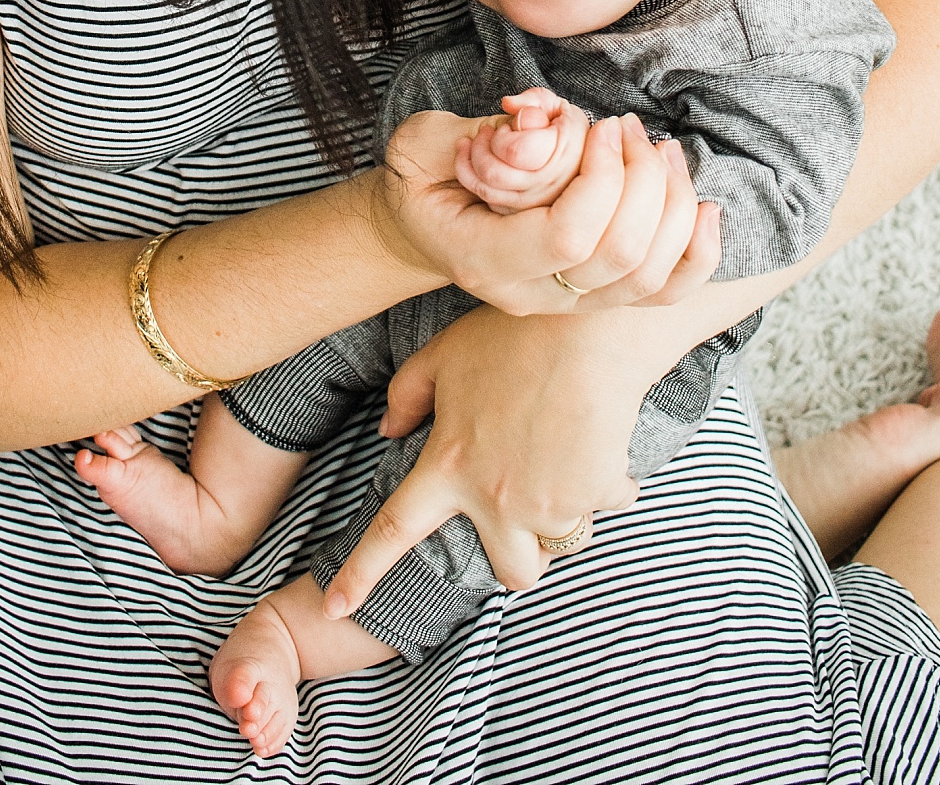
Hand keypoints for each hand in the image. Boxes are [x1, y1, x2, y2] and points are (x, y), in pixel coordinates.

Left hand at [322, 305, 644, 615]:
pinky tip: (598, 441)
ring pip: (560, 542)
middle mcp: (496, 497)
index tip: (334, 609)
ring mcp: (548, 502)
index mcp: (448, 465)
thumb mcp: (444, 354)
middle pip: (509, 571)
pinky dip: (605, 484)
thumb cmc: (512, 335)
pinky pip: (605, 505)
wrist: (589, 329)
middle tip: (527, 521)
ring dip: (564, 515)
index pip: (393, 530)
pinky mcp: (595, 494)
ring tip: (566, 463)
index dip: (360, 574)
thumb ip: (407, 394)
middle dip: (519, 558)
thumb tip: (389, 431)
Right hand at [383, 106, 720, 315]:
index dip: (601, 177)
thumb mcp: (422, 143)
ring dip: (672, 204)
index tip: (602, 126)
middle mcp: (531, 294)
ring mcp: (566, 303)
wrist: (420, 227)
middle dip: (642, 180)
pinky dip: (696, 252)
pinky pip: (663, 291)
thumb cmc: (421, 178)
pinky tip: (705, 207)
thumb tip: (537, 117)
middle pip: (620, 257)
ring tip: (659, 149)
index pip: (568, 238)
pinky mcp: (595, 295)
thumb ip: (477, 133)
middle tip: (628, 127)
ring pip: (649, 276)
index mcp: (484, 260)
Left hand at [455, 89, 587, 210]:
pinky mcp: (525, 214)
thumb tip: (509, 104)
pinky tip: (475, 161)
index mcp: (565, 152)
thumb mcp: (552, 104)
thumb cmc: (559, 123)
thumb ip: (533, 99)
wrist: (580, 154)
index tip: (505, 127)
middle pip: (495, 173)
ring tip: (474, 143)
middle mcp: (553, 184)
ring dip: (470, 163)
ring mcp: (539, 204)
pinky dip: (474, 181)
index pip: (515, 151)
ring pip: (487, 191)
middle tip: (485, 133)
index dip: (501, 137)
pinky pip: (490, 203)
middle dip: (480, 149)